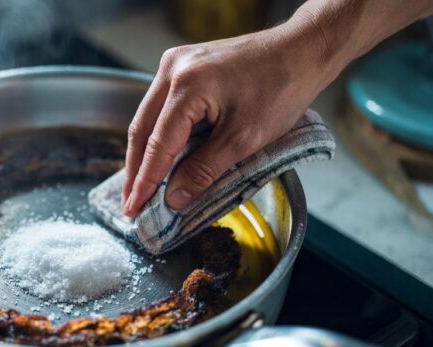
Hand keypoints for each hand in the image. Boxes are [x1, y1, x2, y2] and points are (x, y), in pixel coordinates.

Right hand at [121, 22, 331, 216]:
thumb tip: (174, 198)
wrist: (300, 51)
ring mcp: (175, 64)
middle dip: (136, 170)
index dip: (146, 180)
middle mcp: (173, 69)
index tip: (135, 208)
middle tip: (131, 203)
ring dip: (144, 153)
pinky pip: (161, 106)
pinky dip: (157, 134)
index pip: (158, 144)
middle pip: (142, 129)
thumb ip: (205, 170)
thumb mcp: (244, 139)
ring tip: (139, 186)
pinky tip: (156, 155)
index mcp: (187, 86)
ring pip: (148, 117)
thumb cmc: (281, 89)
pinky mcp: (183, 65)